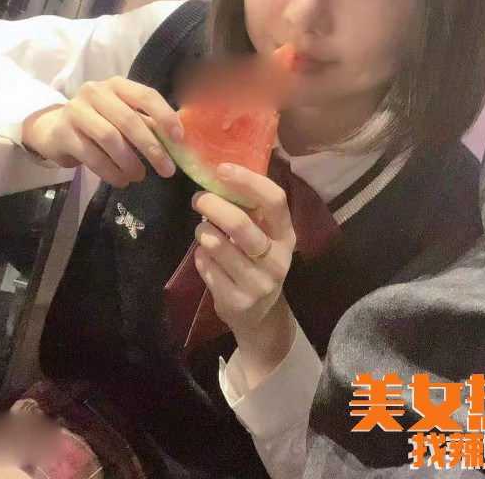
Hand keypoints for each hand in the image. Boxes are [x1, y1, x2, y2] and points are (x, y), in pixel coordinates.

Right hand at [21, 77, 183, 186]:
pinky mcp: (63, 132)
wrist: (54, 129)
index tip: (179, 139)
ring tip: (139, 176)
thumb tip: (179, 141)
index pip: (146, 95)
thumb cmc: (99, 122)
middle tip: (167, 170)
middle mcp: (95, 91)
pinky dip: (110, 171)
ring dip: (129, 162)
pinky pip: (92, 156)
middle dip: (151, 148)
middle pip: (129, 120)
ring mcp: (76, 110)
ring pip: (110, 138)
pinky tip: (121, 180)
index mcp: (117, 85)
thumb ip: (148, 124)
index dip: (165, 116)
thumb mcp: (123, 117)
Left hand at [192, 163, 296, 337]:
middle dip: (213, 206)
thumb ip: (249, 209)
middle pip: (241, 225)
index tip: (222, 169)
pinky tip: (206, 257)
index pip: (275, 201)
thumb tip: (220, 172)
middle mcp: (278, 259)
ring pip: (217, 246)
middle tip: (198, 198)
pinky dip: (200, 256)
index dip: (248, 181)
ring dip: (203, 232)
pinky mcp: (238, 301)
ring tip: (203, 231)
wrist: (259, 315)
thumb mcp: (263, 235)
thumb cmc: (256, 260)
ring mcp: (259, 283)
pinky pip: (206, 267)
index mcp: (286, 234)